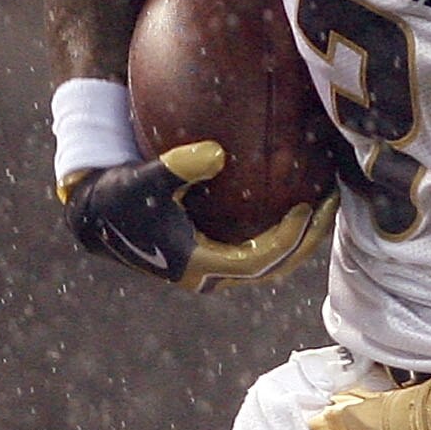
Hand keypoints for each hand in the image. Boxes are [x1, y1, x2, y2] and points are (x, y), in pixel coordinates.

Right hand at [62, 143, 330, 291]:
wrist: (99, 217)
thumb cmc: (123, 195)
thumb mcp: (147, 179)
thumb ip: (178, 167)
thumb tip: (215, 153)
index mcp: (199, 265)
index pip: (258, 259)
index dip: (288, 237)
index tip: (306, 206)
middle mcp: (210, 276)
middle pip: (274, 268)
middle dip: (307, 240)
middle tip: (330, 204)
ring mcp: (213, 271)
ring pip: (270, 265)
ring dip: (299, 240)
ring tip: (323, 205)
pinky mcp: (214, 258)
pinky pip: (259, 252)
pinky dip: (282, 234)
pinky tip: (297, 202)